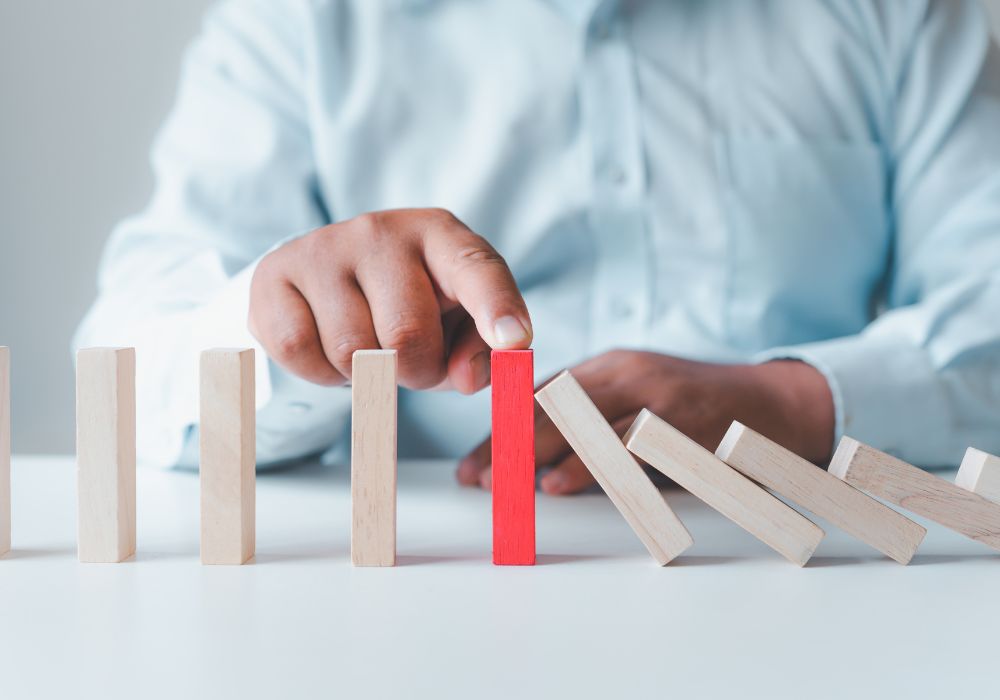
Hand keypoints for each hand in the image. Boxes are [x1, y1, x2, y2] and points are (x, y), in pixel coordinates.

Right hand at [249, 208, 531, 391]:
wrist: (329, 277)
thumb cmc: (412, 304)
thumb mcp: (458, 324)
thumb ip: (481, 353)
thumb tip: (466, 377)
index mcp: (441, 235)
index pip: (476, 268)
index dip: (497, 307)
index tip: (513, 340)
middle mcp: (382, 230)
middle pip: (407, 336)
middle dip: (415, 370)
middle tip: (412, 360)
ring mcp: (324, 247)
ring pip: (351, 352)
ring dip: (367, 374)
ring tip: (369, 347)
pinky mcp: (275, 273)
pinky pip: (300, 351)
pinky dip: (320, 373)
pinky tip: (330, 348)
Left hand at [457, 350, 833, 494]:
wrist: (774, 406)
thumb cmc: (698, 410)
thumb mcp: (638, 399)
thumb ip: (591, 418)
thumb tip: (534, 459)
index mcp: (609, 368)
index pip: (540, 395)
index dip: (502, 430)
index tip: (474, 465)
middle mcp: (625, 374)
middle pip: (552, 404)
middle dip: (509, 444)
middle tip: (480, 477)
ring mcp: (653, 394)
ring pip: (581, 420)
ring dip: (537, 454)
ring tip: (505, 483)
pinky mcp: (680, 420)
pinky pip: (625, 445)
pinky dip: (587, 466)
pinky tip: (559, 483)